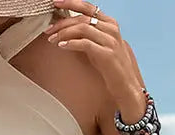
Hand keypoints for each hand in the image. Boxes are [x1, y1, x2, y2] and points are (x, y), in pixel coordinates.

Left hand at [46, 0, 146, 115]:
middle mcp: (111, 29)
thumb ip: (88, 35)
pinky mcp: (107, 54)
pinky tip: (62, 46)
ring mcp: (110, 41)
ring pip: (83, 28)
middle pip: (82, 18)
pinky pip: (85, 44)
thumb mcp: (99, 46)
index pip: (88, 7)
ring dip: (64, 33)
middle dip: (62, 22)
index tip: (56, 3)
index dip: (71, 3)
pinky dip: (71, 43)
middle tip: (48, 30)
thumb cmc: (111, 67)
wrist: (126, 85)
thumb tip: (67, 29)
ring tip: (52, 40)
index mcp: (109, 23)